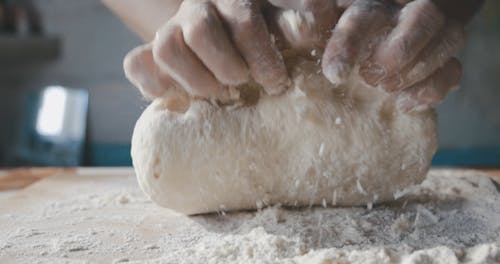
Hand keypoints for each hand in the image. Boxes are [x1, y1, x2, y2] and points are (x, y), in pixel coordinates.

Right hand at [125, 0, 339, 101]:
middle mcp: (198, 9)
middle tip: (242, 84)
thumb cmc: (267, 36)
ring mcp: (170, 30)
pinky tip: (180, 96)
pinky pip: (136, 65)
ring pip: (166, 47)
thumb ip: (298, 23)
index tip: (276, 82)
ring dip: (196, 80)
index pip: (243, 19)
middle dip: (227, 67)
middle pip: (199, 29)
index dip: (260, 55)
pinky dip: (155, 85)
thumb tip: (310, 27)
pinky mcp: (150, 54)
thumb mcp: (286, 27)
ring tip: (218, 94)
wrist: (229, 40)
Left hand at [322, 0, 464, 111]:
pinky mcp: (443, 62)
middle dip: (401, 50)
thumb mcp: (322, 34)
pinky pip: (453, 70)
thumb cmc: (344, 46)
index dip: (348, 45)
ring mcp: (431, 35)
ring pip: (448, 38)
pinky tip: (406, 104)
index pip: (363, 19)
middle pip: (424, 16)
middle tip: (371, 78)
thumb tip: (302, 21)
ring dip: (418, 69)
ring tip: (387, 89)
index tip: (335, 76)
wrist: (373, 53)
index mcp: (371, 8)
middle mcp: (406, 15)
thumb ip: (310, 27)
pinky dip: (434, 89)